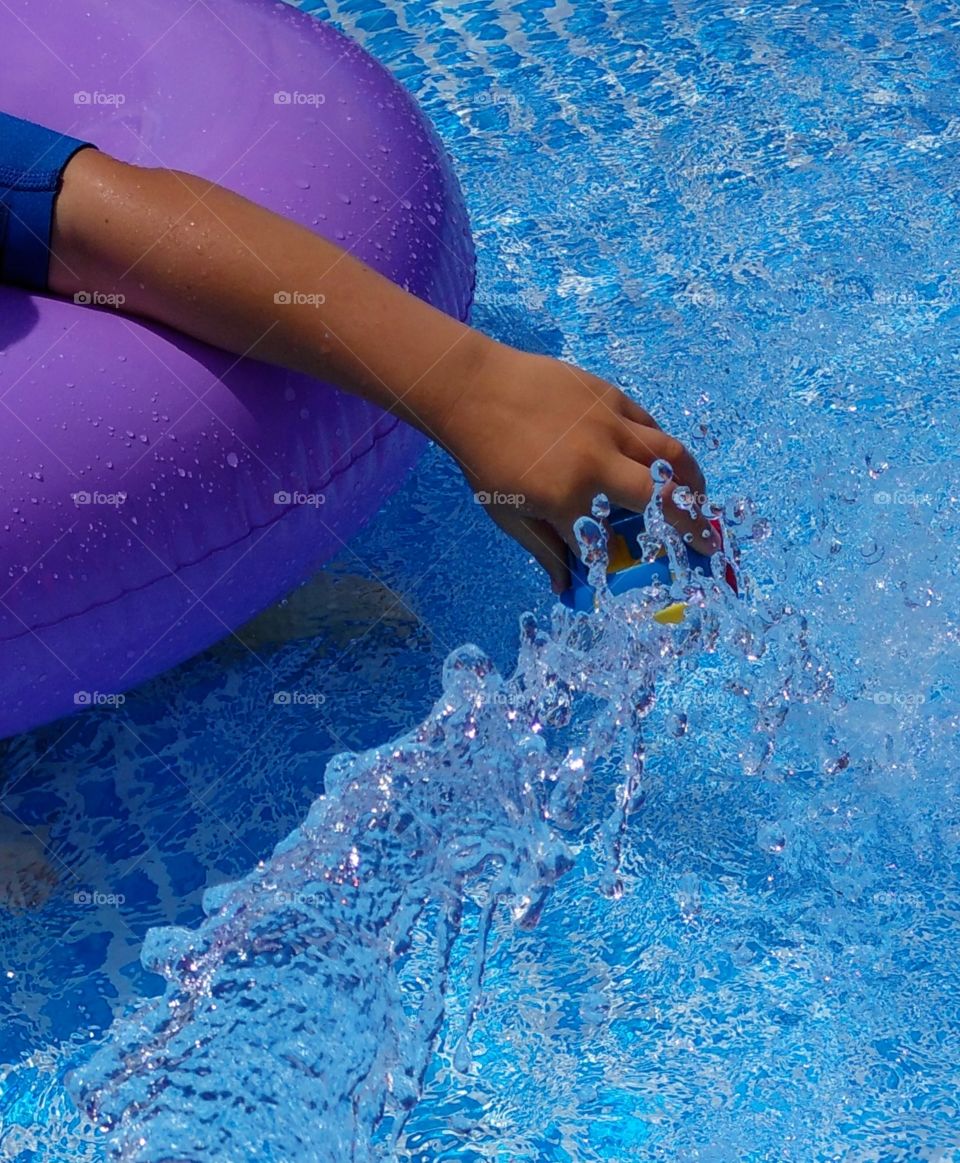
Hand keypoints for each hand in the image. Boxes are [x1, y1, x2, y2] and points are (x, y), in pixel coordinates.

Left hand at [435, 345, 719, 592]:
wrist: (472, 390)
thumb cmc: (484, 457)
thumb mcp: (506, 513)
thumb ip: (542, 549)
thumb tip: (565, 586)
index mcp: (566, 500)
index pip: (610, 544)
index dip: (629, 564)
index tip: (649, 576)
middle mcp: (595, 464)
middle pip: (662, 500)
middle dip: (692, 525)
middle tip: (709, 542)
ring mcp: (607, 426)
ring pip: (669, 455)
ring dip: (693, 481)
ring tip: (701, 497)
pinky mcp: (609, 397)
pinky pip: (648, 424)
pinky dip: (661, 447)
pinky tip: (665, 461)